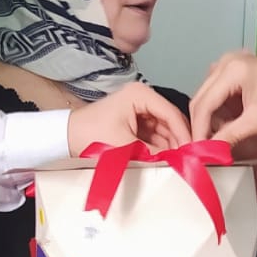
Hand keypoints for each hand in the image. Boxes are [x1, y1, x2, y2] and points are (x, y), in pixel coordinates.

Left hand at [67, 81, 190, 155]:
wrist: (65, 138)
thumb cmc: (91, 135)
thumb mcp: (125, 146)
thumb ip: (155, 153)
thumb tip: (178, 162)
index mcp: (141, 94)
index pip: (171, 113)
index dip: (184, 134)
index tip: (192, 151)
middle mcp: (143, 97)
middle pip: (170, 120)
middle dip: (177, 140)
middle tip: (186, 159)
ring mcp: (139, 108)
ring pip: (163, 128)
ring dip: (169, 145)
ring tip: (176, 162)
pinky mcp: (134, 120)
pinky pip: (153, 133)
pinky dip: (159, 146)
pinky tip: (164, 158)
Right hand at [208, 46, 256, 159]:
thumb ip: (229, 136)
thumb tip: (207, 152)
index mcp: (232, 69)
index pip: (205, 103)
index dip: (200, 129)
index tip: (198, 151)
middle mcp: (226, 62)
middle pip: (202, 98)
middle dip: (203, 124)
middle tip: (205, 148)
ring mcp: (230, 63)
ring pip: (208, 97)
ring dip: (212, 119)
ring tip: (223, 137)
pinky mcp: (234, 69)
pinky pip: (217, 93)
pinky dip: (220, 111)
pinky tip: (230, 124)